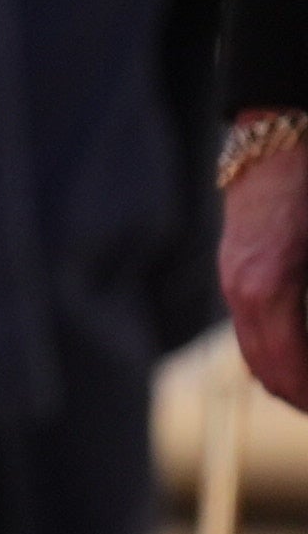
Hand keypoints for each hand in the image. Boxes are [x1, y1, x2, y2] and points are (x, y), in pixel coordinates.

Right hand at [231, 139, 307, 409]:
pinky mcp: (235, 267)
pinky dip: (275, 351)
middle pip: (266, 370)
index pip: (288, 371)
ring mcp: (232, 278)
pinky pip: (250, 327)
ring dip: (286, 377)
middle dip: (300, 397)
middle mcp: (241, 290)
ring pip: (254, 351)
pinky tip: (301, 353)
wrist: (277, 136)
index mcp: (267, 289)